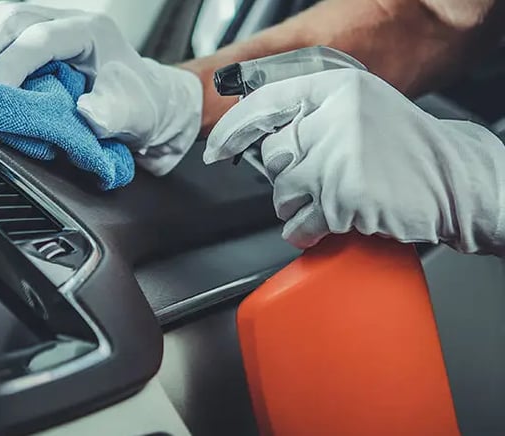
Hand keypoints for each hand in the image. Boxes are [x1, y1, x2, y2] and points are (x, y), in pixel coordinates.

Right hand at [0, 2, 202, 175]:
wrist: (145, 101)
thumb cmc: (139, 107)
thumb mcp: (135, 116)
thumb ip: (112, 115)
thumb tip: (87, 114)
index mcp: (92, 31)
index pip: (39, 39)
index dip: (10, 66)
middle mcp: (69, 18)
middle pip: (12, 18)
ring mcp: (52, 23)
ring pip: (2, 19)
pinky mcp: (39, 36)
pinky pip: (3, 32)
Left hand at [205, 69, 504, 253]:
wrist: (455, 180)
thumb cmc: (404, 150)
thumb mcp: (359, 111)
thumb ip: (312, 116)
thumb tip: (255, 141)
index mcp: (338, 89)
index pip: (267, 102)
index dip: (235, 129)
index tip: (217, 148)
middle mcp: (336, 118)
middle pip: (273, 157)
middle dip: (287, 176)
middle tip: (320, 179)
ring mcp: (340, 158)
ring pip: (282, 194)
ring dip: (298, 207)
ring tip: (333, 200)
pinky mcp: (345, 197)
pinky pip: (299, 224)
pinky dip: (308, 231)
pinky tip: (334, 221)